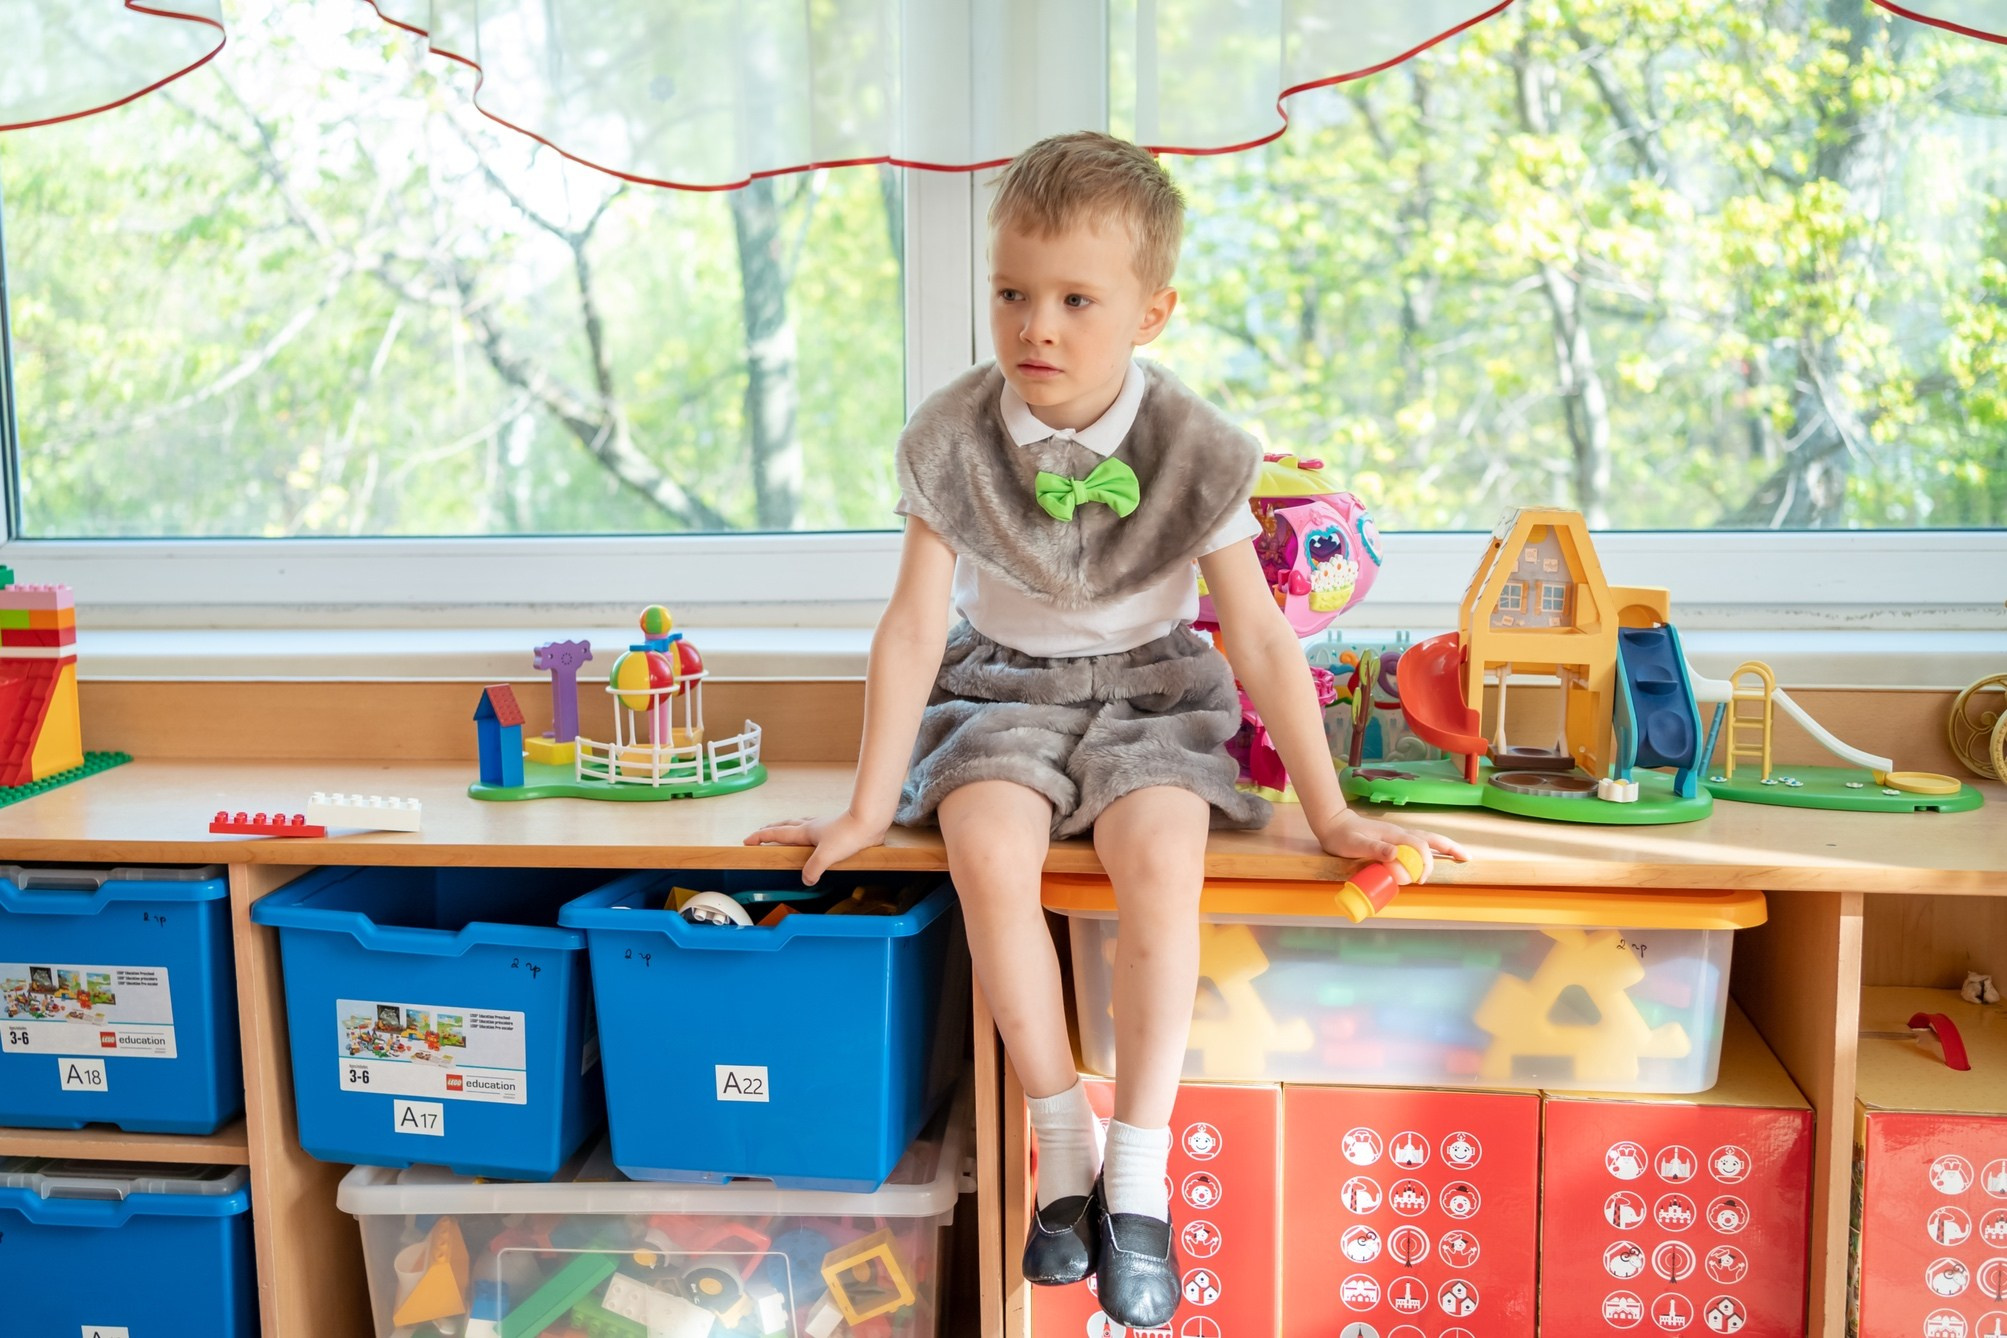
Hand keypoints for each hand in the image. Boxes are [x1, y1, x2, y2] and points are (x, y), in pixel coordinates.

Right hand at [743, 808, 888, 883]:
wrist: (870, 821)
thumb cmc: (849, 834)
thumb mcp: (826, 855)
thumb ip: (813, 869)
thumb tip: (805, 880)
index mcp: (805, 831)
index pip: (777, 833)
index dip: (761, 837)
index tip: (747, 840)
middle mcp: (812, 827)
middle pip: (786, 826)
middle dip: (772, 830)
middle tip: (762, 833)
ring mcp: (824, 827)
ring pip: (801, 825)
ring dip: (789, 829)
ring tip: (786, 834)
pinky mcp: (837, 830)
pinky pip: (816, 830)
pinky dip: (809, 833)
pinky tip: (816, 839)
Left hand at [1308, 807, 1469, 883]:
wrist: (1334, 824)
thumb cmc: (1343, 836)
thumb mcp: (1355, 844)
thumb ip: (1374, 849)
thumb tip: (1395, 855)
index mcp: (1394, 835)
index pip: (1420, 847)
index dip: (1425, 863)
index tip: (1420, 880)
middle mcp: (1401, 833)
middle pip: (1432, 839)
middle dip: (1451, 848)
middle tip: (1466, 859)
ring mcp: (1399, 835)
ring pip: (1428, 839)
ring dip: (1446, 846)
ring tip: (1462, 854)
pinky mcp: (1395, 840)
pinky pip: (1419, 843)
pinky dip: (1433, 847)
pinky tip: (1437, 854)